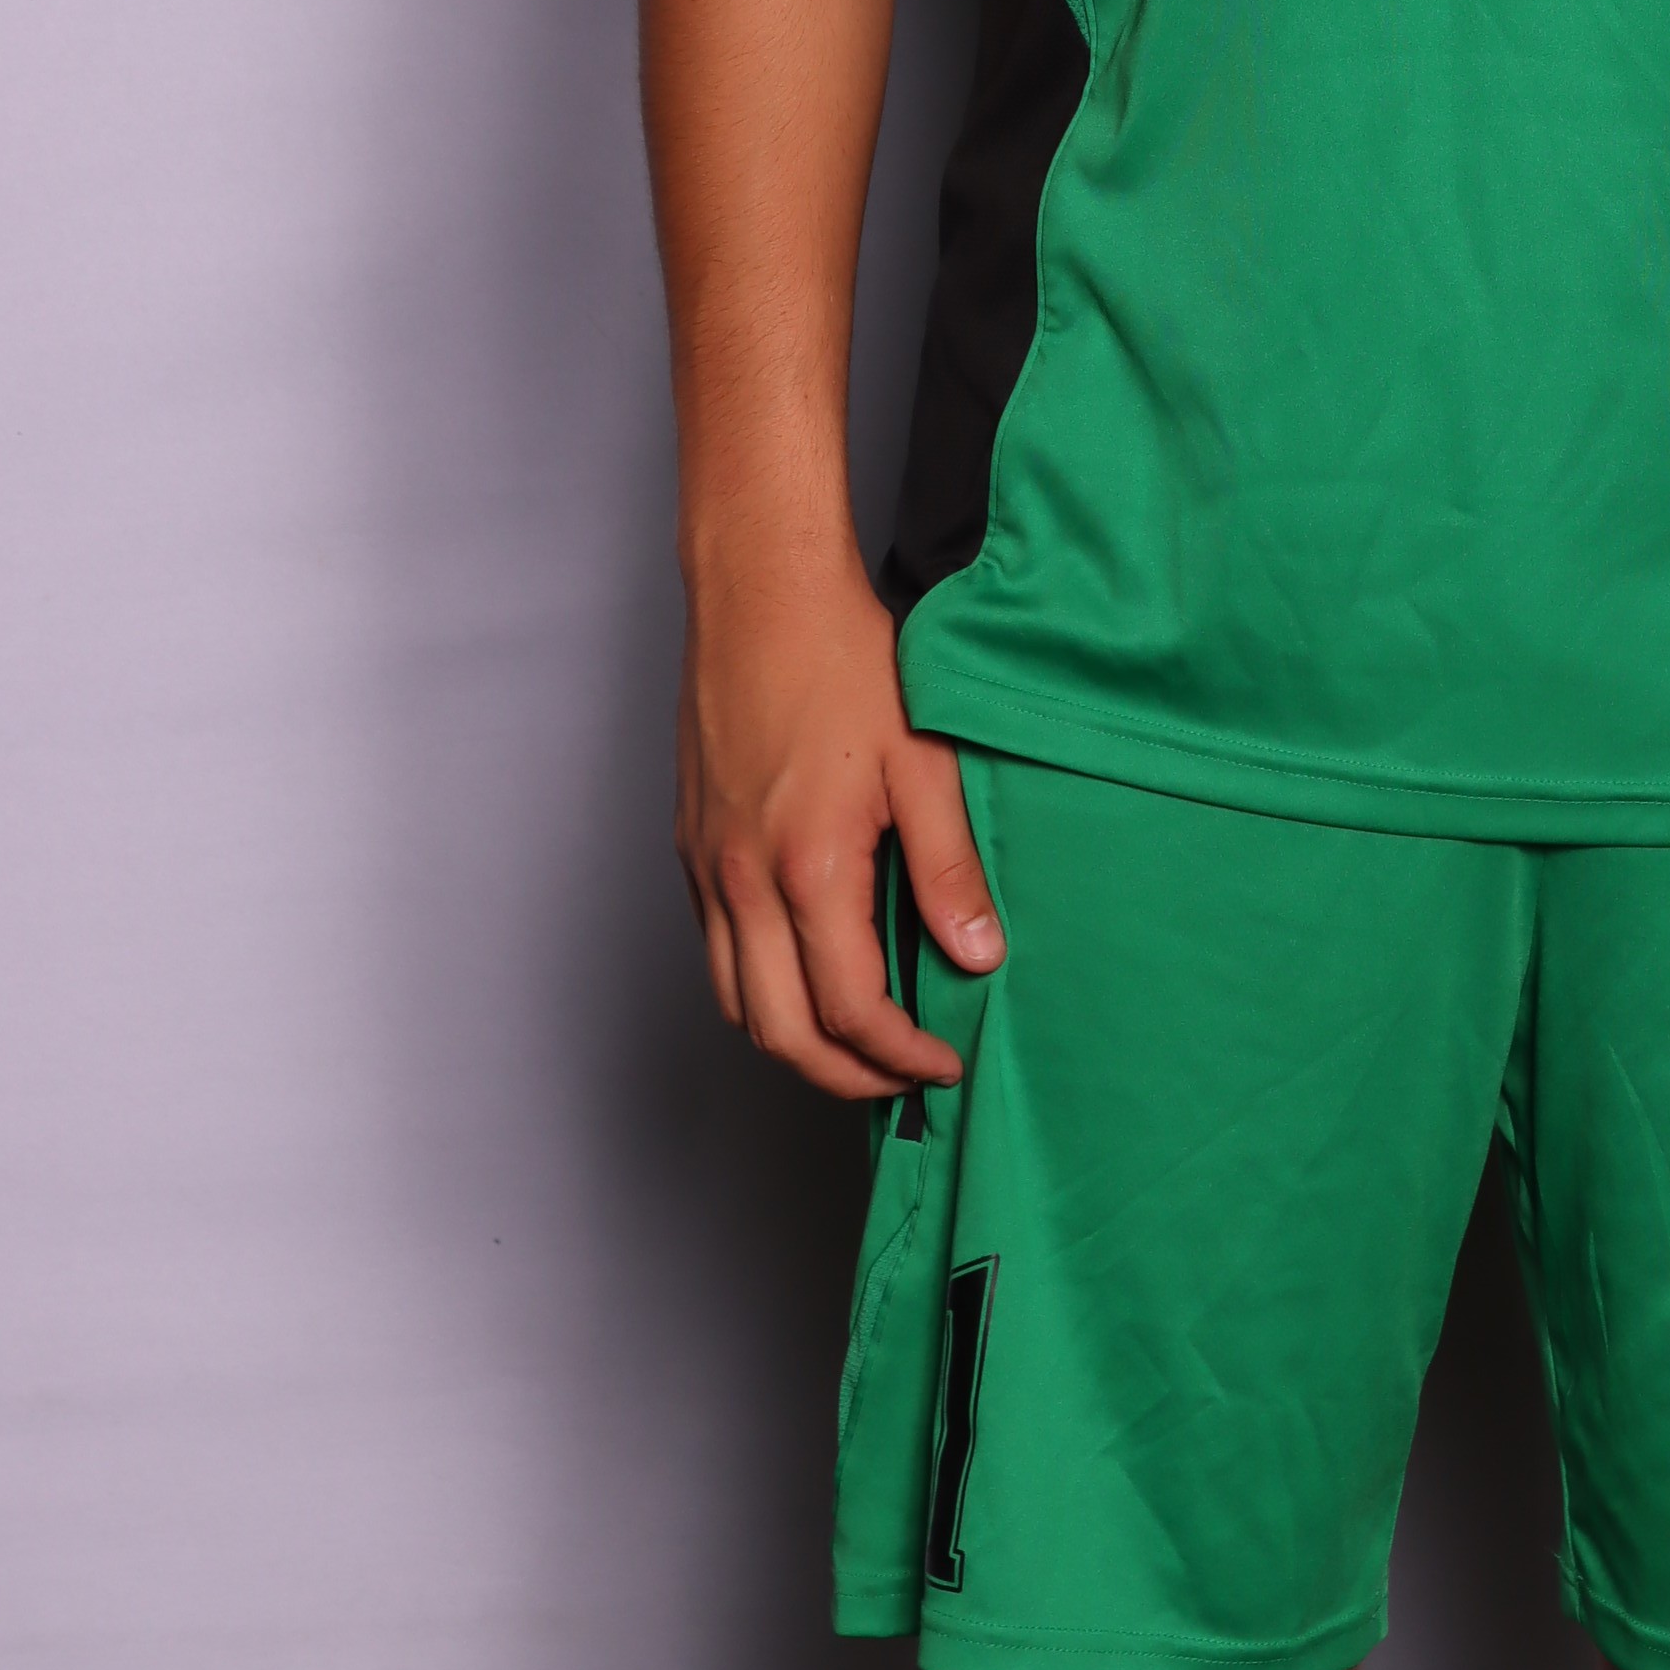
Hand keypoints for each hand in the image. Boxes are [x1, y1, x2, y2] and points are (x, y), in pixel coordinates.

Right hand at [673, 552, 1003, 1099]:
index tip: (942, 1062)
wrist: (761, 592)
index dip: (901, 1055)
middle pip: (781, 1033)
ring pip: (735, 1004)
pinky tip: (807, 969)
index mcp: (807, 868)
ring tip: (859, 1040)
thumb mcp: (923, 760)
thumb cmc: (845, 660)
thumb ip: (949, 867)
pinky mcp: (690, 847)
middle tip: (903, 1077)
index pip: (851, 1010)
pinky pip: (715, 953)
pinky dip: (758, 990)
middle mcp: (742, 882)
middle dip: (847, 1076)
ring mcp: (705, 867)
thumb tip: (979, 956)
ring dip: (795, 1042)